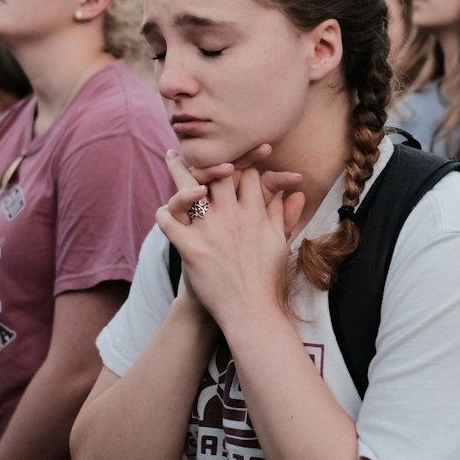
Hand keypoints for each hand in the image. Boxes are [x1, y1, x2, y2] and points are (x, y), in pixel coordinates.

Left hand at [158, 153, 304, 327]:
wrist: (251, 313)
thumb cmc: (267, 279)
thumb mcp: (280, 243)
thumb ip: (282, 213)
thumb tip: (293, 190)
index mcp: (255, 214)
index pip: (245, 173)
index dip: (239, 159)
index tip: (230, 154)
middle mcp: (232, 218)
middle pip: (216, 173)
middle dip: (204, 157)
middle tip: (191, 147)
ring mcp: (210, 232)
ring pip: (188, 190)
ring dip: (177, 171)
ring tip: (171, 158)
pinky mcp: (191, 249)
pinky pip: (169, 221)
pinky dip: (165, 212)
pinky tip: (166, 210)